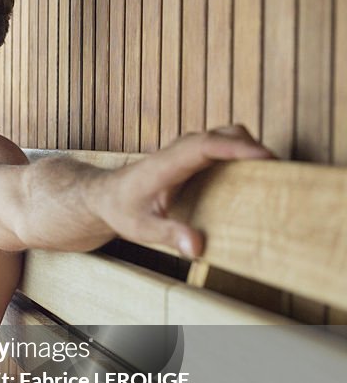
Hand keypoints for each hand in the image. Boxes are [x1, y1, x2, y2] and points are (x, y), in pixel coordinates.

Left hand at [95, 125, 275, 257]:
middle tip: (277, 172)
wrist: (105, 196)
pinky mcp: (194, 155)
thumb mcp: (141, 229)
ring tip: (271, 176)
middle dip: (253, 146)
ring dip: (251, 149)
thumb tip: (197, 248)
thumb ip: (169, 236)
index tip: (265, 156)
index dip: (237, 148)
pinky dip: (243, 154)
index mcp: (166, 163)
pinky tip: (254, 178)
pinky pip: (225, 146)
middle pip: (225, 133)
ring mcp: (188, 150)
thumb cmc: (121, 210)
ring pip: (228, 136)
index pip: (206, 145)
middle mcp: (179, 150)